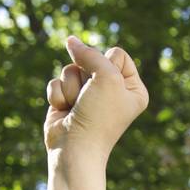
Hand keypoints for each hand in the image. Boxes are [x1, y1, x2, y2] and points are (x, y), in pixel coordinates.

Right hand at [44, 35, 148, 158]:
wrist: (75, 149)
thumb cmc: (98, 117)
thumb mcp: (106, 77)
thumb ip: (90, 53)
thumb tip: (71, 40)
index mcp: (132, 88)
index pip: (116, 54)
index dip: (106, 65)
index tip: (106, 89)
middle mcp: (111, 91)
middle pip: (91, 59)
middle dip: (85, 76)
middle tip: (90, 99)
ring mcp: (88, 96)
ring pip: (71, 69)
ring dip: (71, 87)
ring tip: (77, 107)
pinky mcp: (67, 100)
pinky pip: (57, 82)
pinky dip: (58, 96)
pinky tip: (64, 112)